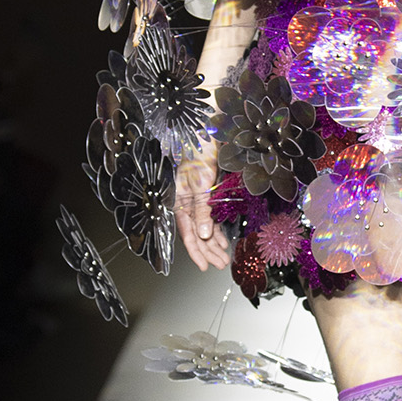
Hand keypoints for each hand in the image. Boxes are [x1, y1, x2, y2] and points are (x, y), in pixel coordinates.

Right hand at [175, 153, 230, 271]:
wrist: (206, 134)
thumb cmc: (199, 155)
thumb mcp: (201, 185)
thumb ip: (202, 211)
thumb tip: (204, 235)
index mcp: (179, 202)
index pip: (187, 233)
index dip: (196, 251)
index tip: (204, 266)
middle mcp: (186, 204)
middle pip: (196, 234)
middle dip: (208, 251)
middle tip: (220, 264)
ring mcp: (196, 201)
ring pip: (204, 228)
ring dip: (214, 244)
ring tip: (223, 257)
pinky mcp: (206, 196)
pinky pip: (210, 218)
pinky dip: (216, 230)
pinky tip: (222, 241)